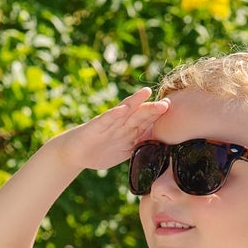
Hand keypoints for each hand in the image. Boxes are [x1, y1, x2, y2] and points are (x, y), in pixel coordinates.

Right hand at [51, 87, 167, 175]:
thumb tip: (161, 149)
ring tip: (145, 93)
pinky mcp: (95, 127)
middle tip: (167, 103)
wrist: (75, 154)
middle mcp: (120, 124)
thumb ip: (140, 146)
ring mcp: (108, 124)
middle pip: (139, 115)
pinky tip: (122, 109)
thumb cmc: (100, 151)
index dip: (158, 116)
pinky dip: (114, 114)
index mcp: (129, 131)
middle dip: (152, 109)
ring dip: (135, 103)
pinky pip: (106, 119)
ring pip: (124, 112)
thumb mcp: (125, 151)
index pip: (146, 122)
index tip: (172, 110)